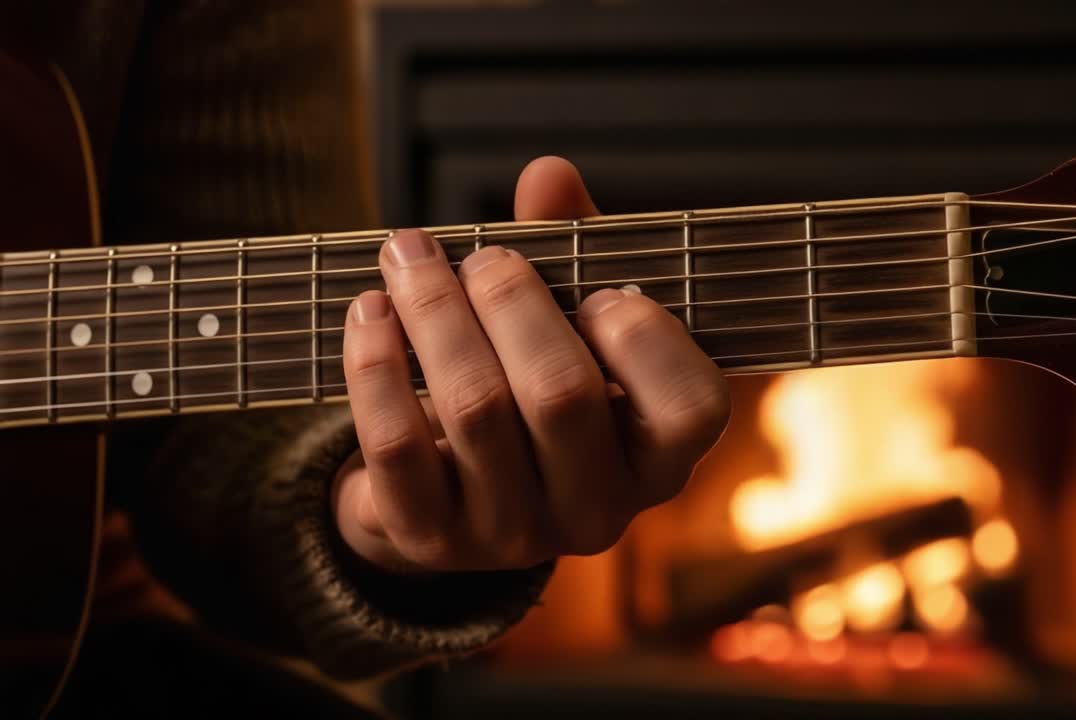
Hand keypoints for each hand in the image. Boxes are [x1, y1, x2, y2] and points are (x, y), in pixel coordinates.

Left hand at [333, 157, 730, 572]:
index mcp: (659, 459)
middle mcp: (599, 511)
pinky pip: (397, 448)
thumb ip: (574, 251)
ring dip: (435, 313)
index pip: (691, 407)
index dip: (647, 338)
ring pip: (475, 410)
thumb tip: (548, 175)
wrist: (451, 493)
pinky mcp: (432, 540)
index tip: (600, 290)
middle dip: (512, 301)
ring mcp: (514, 534)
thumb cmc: (533, 387)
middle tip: (480, 257)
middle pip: (562, 394)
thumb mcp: (571, 326)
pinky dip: (376, 366)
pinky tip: (368, 312)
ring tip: (408, 258)